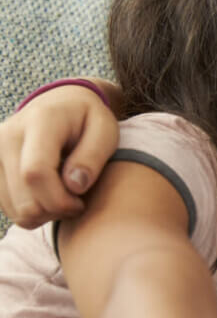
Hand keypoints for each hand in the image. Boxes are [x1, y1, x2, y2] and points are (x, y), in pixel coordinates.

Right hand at [0, 84, 118, 226]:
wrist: (59, 104)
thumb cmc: (88, 120)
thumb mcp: (105, 131)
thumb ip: (93, 156)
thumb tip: (75, 186)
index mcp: (40, 122)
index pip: (35, 172)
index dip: (59, 199)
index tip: (80, 203)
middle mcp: (8, 135)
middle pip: (23, 197)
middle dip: (55, 210)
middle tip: (77, 203)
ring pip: (13, 207)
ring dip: (43, 213)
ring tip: (64, 198)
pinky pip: (7, 207)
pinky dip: (30, 211)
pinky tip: (48, 196)